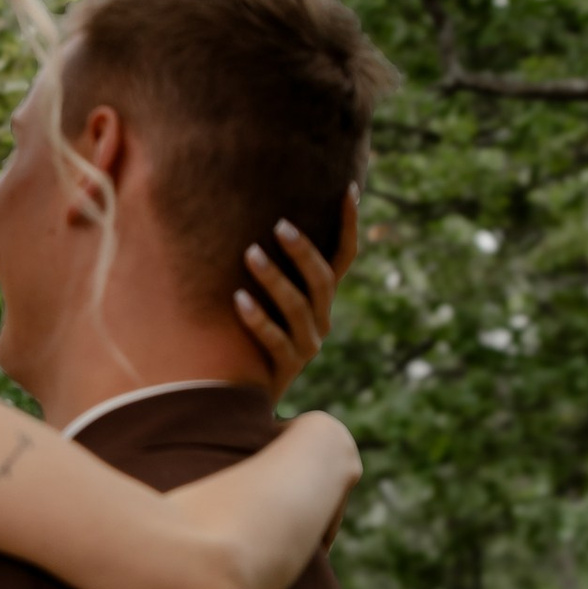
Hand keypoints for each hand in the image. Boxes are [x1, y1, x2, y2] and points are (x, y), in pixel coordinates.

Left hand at [236, 185, 359, 390]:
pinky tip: (238, 299)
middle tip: (279, 225)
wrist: (246, 400)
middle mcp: (321, 322)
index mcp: (322, 302)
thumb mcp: (265, 300)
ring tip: (250, 254)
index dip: (349, 224)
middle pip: (323, 281)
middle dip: (304, 251)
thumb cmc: (248, 337)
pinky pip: (274, 340)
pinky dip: (257, 319)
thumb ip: (264, 266)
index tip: (349, 188)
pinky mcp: (284, 369)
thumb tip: (243, 215)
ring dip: (275, 279)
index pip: (344, 258)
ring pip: (300, 308)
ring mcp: (306, 347)